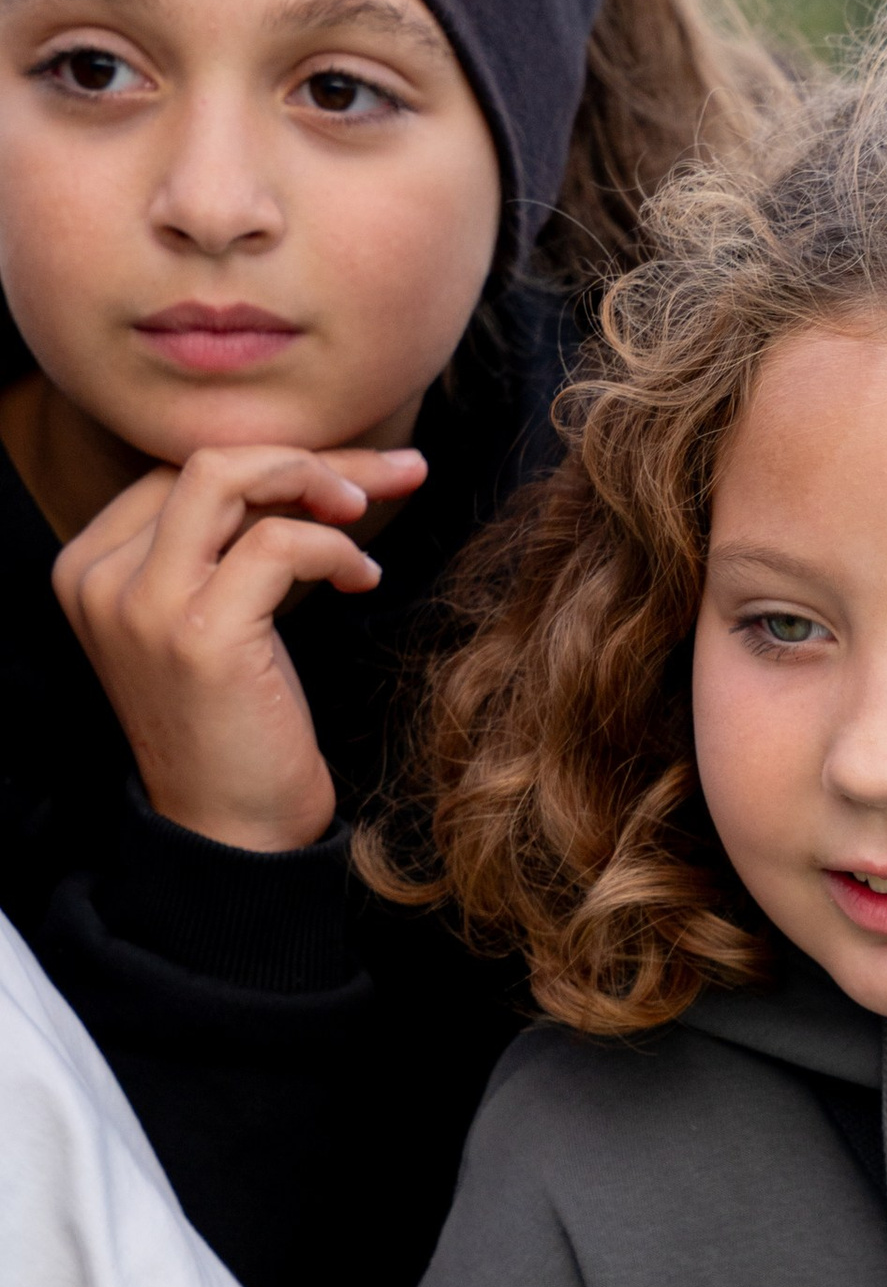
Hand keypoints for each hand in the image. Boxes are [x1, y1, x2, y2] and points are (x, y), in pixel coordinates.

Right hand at [53, 440, 427, 850]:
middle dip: (311, 454)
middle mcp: (101, 575)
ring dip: (322, 482)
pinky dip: (335, 549)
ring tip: (367, 518)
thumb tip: (309, 466)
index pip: (184, 470)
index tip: (353, 472)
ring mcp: (142, 603)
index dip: (277, 456)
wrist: (233, 833)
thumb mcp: (217, 618)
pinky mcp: (201, 634)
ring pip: (230, 477)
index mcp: (93, 564)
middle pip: (208, 460)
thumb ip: (227, 545)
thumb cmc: (238, 728)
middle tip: (393, 472)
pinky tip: (363, 579)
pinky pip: (279, 543)